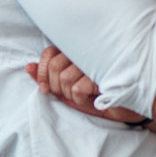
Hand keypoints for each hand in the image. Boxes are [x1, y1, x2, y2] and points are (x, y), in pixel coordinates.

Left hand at [24, 45, 147, 124]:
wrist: (128, 106)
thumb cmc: (98, 96)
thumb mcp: (69, 89)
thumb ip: (48, 78)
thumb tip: (27, 68)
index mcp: (77, 50)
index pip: (49, 53)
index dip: (42, 72)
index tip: (46, 88)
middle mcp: (86, 51)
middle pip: (54, 67)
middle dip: (56, 87)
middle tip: (69, 94)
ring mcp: (96, 61)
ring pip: (65, 78)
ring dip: (69, 95)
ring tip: (82, 96)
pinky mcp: (105, 74)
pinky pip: (78, 88)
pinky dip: (80, 99)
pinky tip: (92, 98)